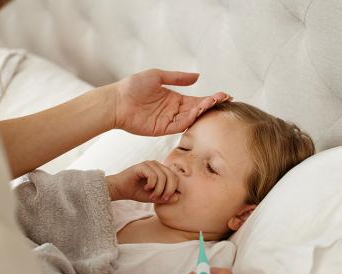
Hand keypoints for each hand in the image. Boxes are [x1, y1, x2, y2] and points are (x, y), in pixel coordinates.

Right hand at [106, 160, 179, 201]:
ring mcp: (150, 164)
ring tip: (151, 195)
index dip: (173, 189)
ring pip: (163, 177)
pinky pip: (153, 175)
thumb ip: (165, 197)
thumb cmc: (136, 192)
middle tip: (159, 198)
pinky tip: (146, 188)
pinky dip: (151, 185)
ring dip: (158, 190)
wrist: (120, 189)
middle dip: (168, 190)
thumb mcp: (154, 197)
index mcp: (162, 170)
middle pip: (172, 176)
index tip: (165, 199)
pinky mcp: (142, 166)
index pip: (175, 178)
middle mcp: (157, 165)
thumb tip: (178, 197)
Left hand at [112, 69, 231, 135]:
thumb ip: (177, 78)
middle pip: (197, 109)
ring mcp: (169, 121)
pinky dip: (190, 119)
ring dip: (202, 111)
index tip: (224, 95)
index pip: (197, 100)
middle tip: (224, 99)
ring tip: (212, 102)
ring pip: (191, 118)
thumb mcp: (157, 76)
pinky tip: (197, 111)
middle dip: (211, 105)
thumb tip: (197, 76)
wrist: (117, 101)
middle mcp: (174, 111)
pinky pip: (179, 126)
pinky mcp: (162, 129)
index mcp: (174, 99)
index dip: (210, 98)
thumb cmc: (133, 86)